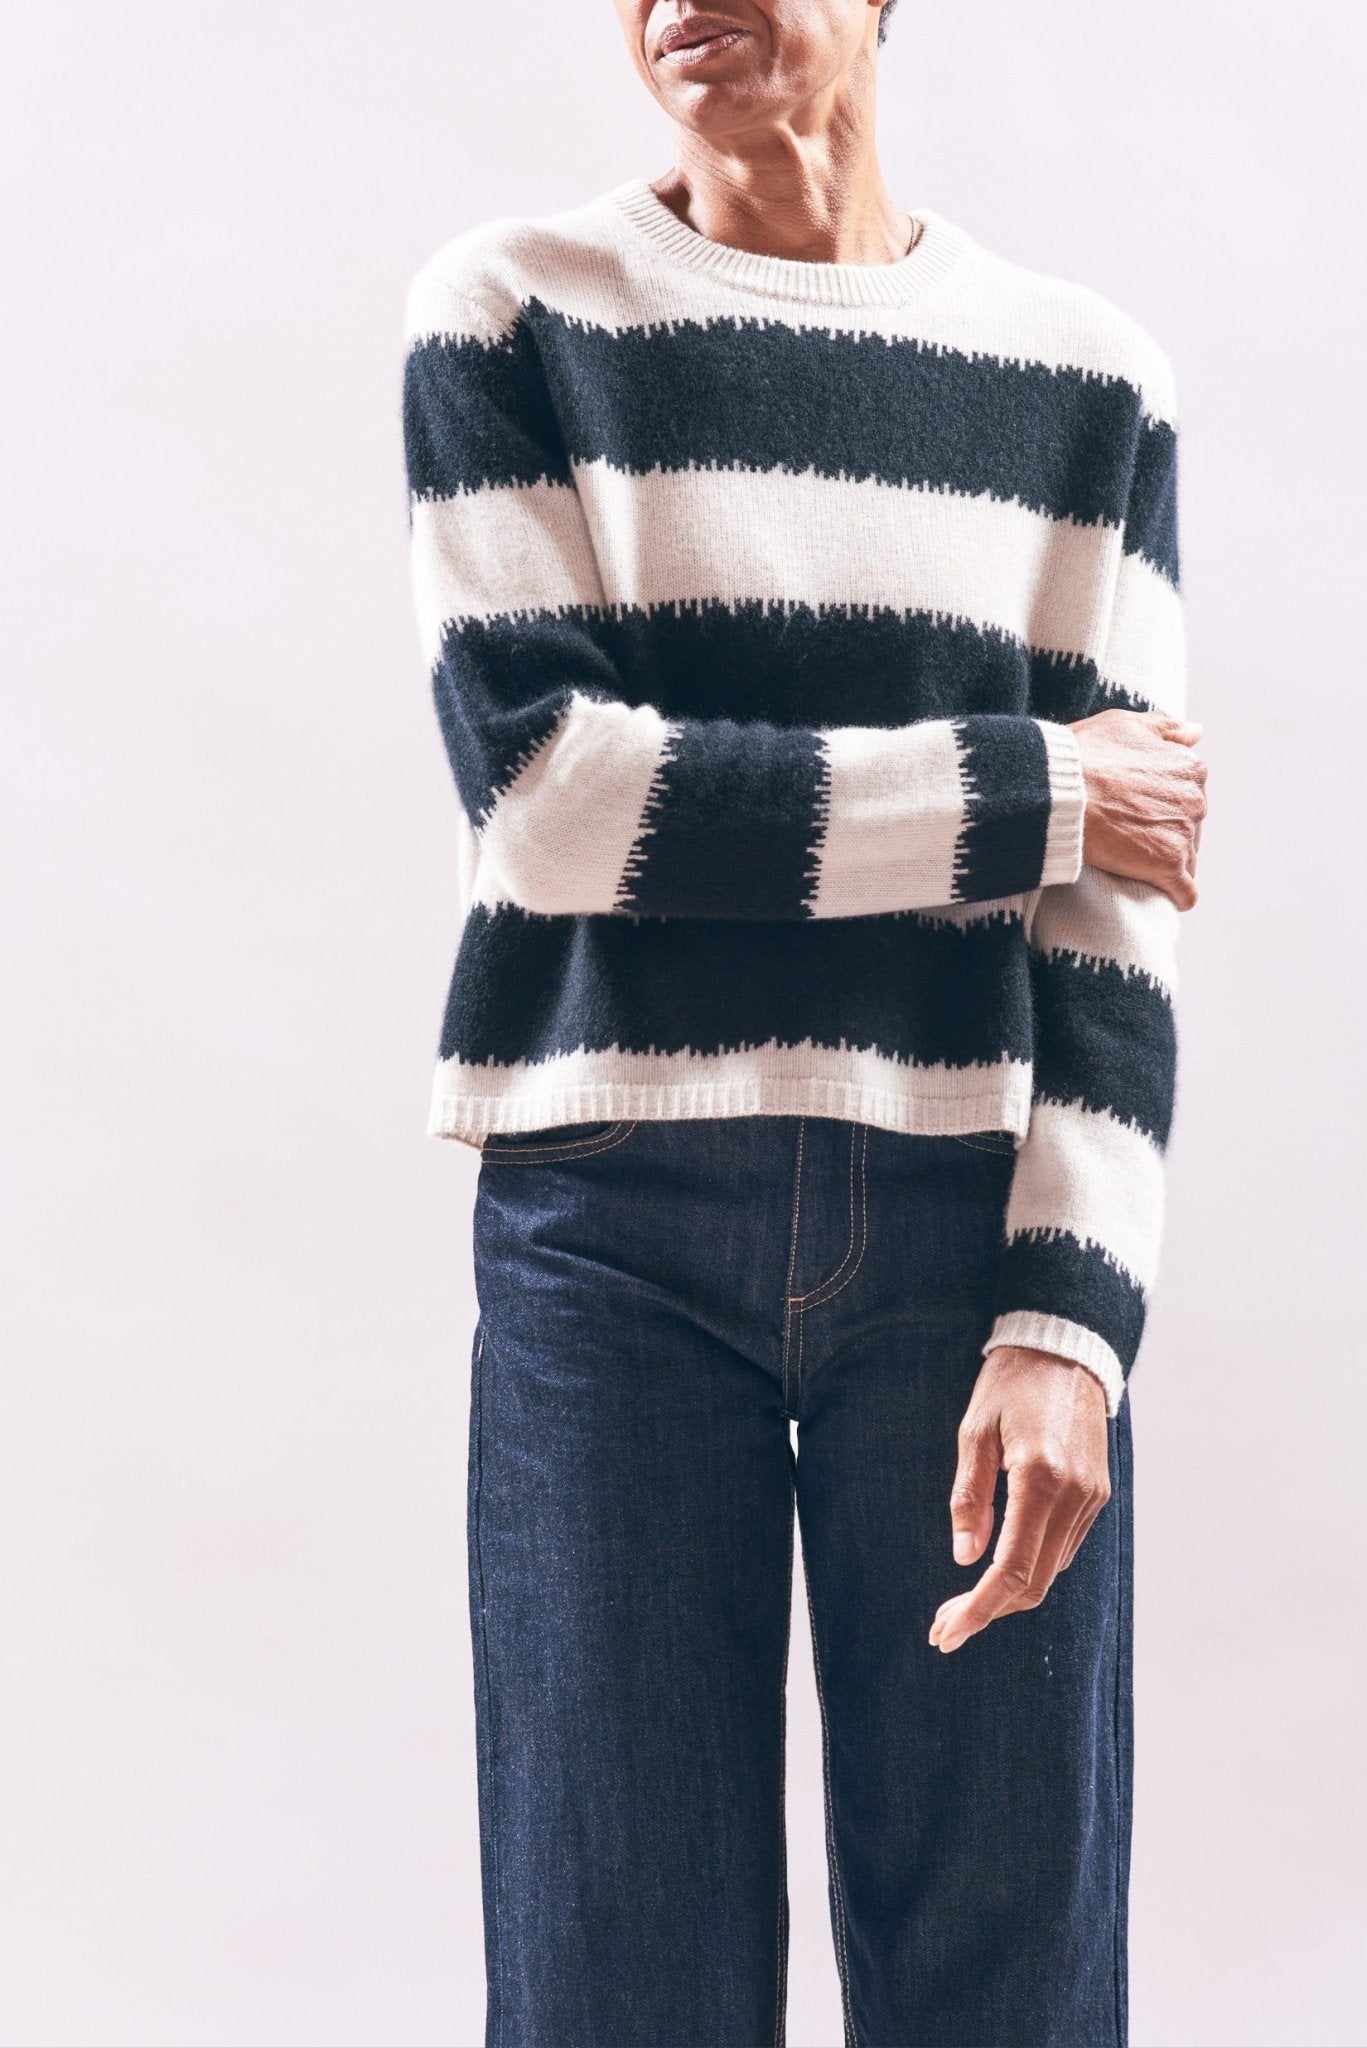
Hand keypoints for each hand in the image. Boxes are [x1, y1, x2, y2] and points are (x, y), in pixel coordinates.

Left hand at [928, 1346, 1110, 1654]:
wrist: (1065, 1348)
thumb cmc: (1011, 1383)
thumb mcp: (975, 1431)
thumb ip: (969, 1496)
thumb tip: (965, 1557)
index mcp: (1040, 1478)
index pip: (1010, 1569)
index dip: (977, 1610)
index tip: (946, 1633)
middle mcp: (1074, 1495)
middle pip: (1033, 1583)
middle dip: (988, 1612)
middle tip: (945, 1625)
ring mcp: (1092, 1497)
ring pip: (1050, 1569)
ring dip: (1009, 1592)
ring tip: (964, 1599)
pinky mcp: (1097, 1493)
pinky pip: (1062, 1546)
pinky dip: (1031, 1565)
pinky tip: (1000, 1564)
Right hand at [1070, 707, 1207, 909]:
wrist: (1058, 791)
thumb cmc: (1084, 753)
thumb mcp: (1125, 723)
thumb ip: (1165, 727)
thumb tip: (1196, 732)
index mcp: (1189, 766)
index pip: (1189, 793)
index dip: (1161, 804)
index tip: (1135, 810)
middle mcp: (1195, 799)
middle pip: (1190, 827)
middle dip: (1166, 833)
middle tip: (1129, 835)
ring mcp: (1183, 834)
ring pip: (1187, 858)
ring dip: (1167, 862)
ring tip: (1135, 863)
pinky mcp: (1168, 866)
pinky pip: (1185, 892)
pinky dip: (1177, 896)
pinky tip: (1166, 897)